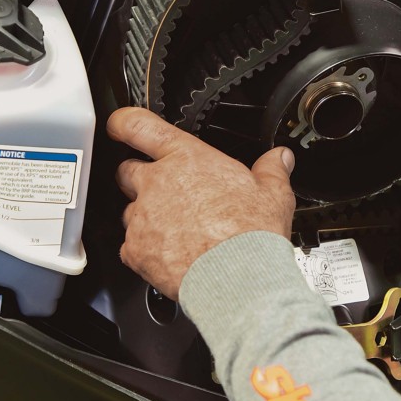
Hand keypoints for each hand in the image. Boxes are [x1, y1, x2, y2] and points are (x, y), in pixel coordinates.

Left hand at [108, 107, 295, 299]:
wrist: (236, 278)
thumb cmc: (250, 234)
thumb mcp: (273, 193)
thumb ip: (271, 170)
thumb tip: (279, 159)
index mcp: (186, 159)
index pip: (139, 126)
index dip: (124, 122)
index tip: (120, 125)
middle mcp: (157, 183)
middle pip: (127, 170)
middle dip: (137, 177)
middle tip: (161, 190)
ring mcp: (142, 217)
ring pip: (129, 210)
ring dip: (145, 217)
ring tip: (174, 231)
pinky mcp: (135, 250)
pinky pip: (131, 246)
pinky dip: (145, 250)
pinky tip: (170, 256)